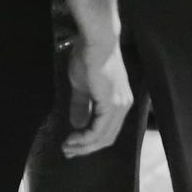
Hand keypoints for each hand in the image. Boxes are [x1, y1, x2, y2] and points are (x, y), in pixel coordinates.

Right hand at [61, 36, 132, 157]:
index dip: (89, 141)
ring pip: (104, 137)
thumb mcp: (81, 85)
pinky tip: (74, 138)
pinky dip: (86, 137)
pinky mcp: (113, 104)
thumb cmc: (88, 56)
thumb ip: (81, 104)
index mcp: (118, 101)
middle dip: (86, 148)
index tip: (71, 145)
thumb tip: (77, 124)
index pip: (106, 130)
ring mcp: (120, 105)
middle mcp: (123, 106)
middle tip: (68, 151)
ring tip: (68, 147)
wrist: (97, 40)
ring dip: (84, 145)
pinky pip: (100, 129)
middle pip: (106, 138)